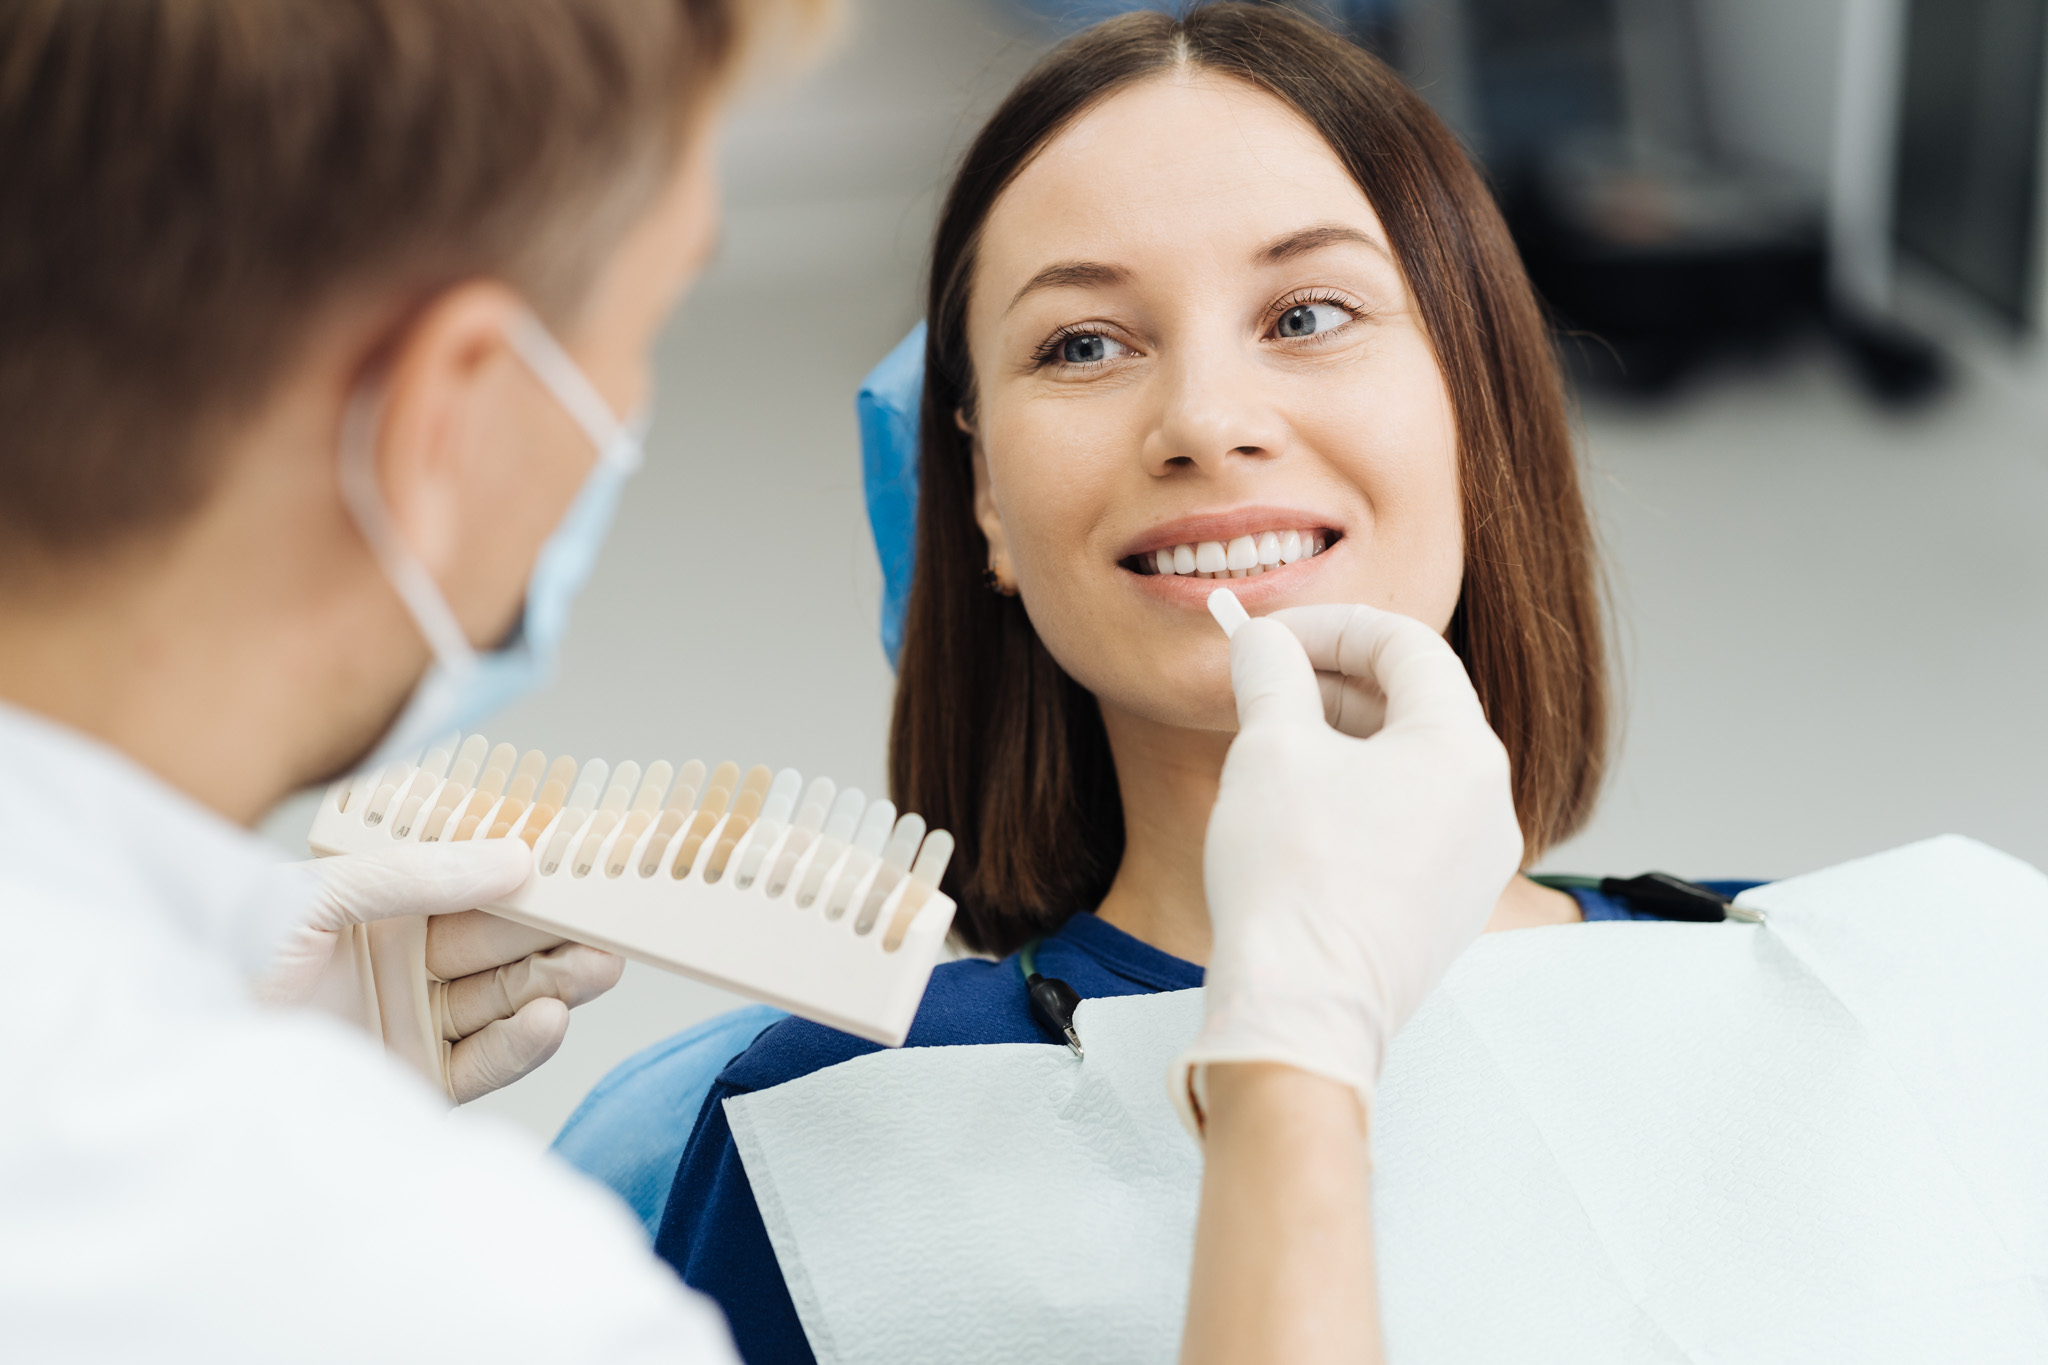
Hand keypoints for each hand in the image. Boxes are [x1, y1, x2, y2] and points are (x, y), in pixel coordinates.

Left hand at [257, 840, 623, 1102]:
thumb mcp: (316, 896)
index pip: (475, 885)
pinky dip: (522, 1043)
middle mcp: (404, 960)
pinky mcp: (418, 1082)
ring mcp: (414, 1021)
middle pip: (503, 943)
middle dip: (557, 932)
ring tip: (597, 967)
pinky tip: (548, 1018)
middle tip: (612, 921)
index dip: (531, 876)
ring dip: (555, 982)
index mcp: (384, 905)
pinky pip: (485, 1061)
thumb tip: (514, 859)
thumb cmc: (224, 961)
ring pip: (507, 998)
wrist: (176, 1058)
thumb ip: (416, 876)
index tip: (587, 865)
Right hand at [1175, 601, 1522, 1130]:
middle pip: (1416, 707)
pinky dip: (1357, 798)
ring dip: (1342, 740)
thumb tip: (1263, 641)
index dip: (1332, 627)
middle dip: (1334, 682)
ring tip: (1271, 746)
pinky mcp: (1445, 913)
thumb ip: (1271, 675)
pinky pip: (1409, 826)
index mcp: (1463, 753)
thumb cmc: (1291, 884)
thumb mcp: (1269, 750)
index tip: (1273, 637)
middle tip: (1265, 682)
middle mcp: (1488, 808)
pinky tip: (1296, 813)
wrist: (1302, 1015)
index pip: (1408, 648)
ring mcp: (1474, 867)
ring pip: (1411, 769)